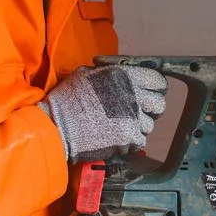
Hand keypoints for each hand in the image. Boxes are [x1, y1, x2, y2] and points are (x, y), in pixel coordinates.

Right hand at [42, 64, 167, 162]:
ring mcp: (132, 117)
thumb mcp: (86, 74)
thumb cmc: (67, 100)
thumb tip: (121, 76)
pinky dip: (129, 142)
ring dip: (137, 127)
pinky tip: (115, 138)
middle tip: (136, 113)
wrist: (56, 125)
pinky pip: (139, 141)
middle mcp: (132, 95)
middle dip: (149, 110)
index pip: (157, 80)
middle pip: (159, 104)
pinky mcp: (128, 137)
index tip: (148, 94)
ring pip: (149, 125)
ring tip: (119, 127)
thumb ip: (109, 74)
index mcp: (123, 76)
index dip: (154, 88)